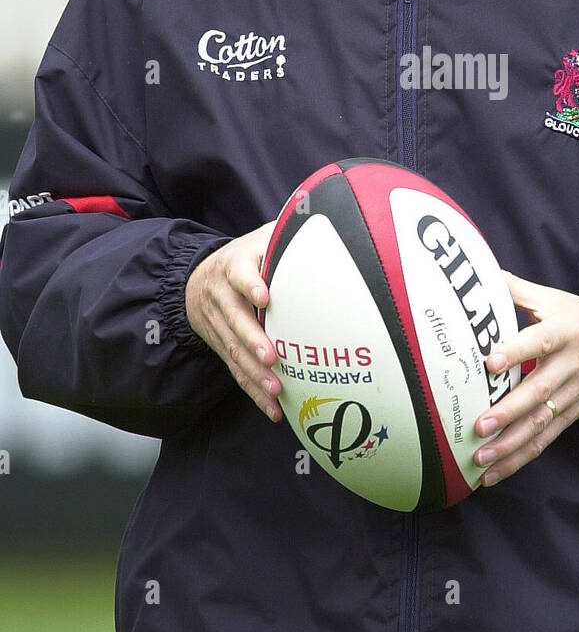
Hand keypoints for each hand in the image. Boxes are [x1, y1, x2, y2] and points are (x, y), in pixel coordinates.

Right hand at [185, 221, 282, 421]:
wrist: (197, 278)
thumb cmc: (245, 256)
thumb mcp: (261, 238)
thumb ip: (286, 235)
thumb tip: (327, 223)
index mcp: (233, 266)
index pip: (240, 274)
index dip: (251, 284)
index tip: (264, 296)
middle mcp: (221, 297)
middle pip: (235, 320)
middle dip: (253, 340)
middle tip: (271, 357)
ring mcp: (219, 325)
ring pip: (234, 351)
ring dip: (255, 373)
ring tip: (276, 391)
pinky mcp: (222, 346)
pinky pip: (236, 370)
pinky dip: (253, 390)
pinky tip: (272, 408)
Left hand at [473, 272, 578, 485]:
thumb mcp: (553, 298)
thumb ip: (516, 289)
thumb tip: (480, 273)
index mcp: (563, 332)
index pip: (538, 341)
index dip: (516, 351)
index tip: (490, 361)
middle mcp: (568, 366)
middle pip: (539, 392)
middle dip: (509, 412)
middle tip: (480, 426)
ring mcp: (571, 395)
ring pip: (541, 423)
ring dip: (511, 444)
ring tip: (482, 458)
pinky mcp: (571, 415)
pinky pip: (545, 439)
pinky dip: (520, 458)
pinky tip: (494, 473)